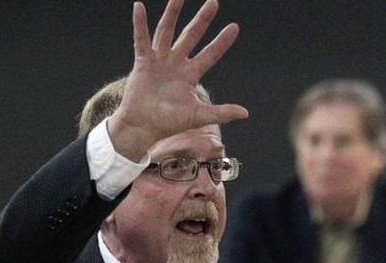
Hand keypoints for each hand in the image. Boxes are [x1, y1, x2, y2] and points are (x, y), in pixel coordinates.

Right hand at [108, 0, 248, 159]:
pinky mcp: (143, 62)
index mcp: (190, 75)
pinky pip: (141, 39)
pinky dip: (140, 24)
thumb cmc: (169, 123)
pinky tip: (140, 7)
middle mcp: (176, 64)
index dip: (222, 41)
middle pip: (191, 36)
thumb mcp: (198, 117)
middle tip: (214, 2)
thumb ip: (221, 112)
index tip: (234, 27)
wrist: (143, 127)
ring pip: (167, 31)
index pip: (210, 54)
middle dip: (202, 20)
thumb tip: (245, 113)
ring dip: (173, 14)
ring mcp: (159, 60)